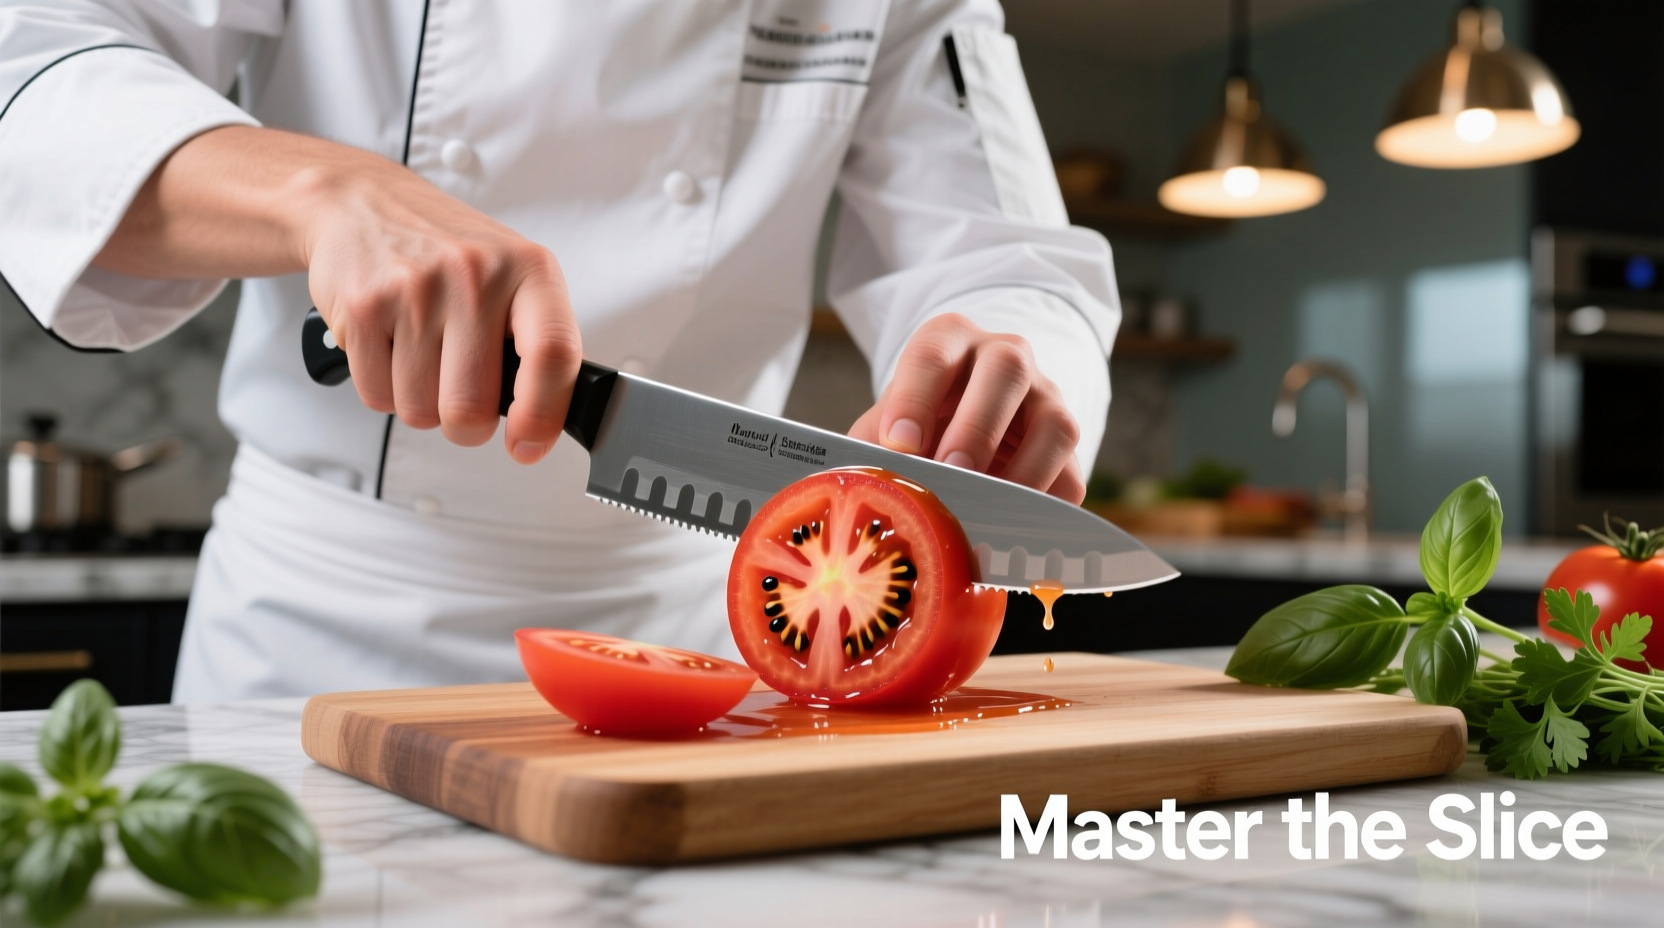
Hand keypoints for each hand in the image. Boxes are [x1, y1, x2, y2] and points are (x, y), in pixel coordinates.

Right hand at [94, 126, 580, 463]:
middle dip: (465, 423)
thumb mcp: (513, 277)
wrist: (362, 204)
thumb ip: (537, 344)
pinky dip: (384, 390)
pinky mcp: (363, 307)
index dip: (543, 416)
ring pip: (421, 411)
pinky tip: (391, 347)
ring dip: (420, 403)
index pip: (553, 355)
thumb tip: (543, 427)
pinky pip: (377, 397)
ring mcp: (416, 289)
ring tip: (422, 355)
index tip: (528, 445)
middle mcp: (475, 275)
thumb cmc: (448, 252)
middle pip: (472, 407)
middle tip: (461, 395)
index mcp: (529, 270)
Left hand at [848, 314, 1085, 503]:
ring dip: (1023, 471)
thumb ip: (872, 451)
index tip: (898, 444)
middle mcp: (1005, 357)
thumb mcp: (883, 425)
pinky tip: (1013, 528)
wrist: (959, 423)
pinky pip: (1071, 476)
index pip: (933, 353)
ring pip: (1055, 423)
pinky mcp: (1065, 445)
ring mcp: (1045, 398)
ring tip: (988, 508)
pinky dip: (1045, 505)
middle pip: (1007, 369)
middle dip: (978, 426)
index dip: (915, 399)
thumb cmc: (915, 423)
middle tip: (952, 471)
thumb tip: (867, 492)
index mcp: (950, 340)